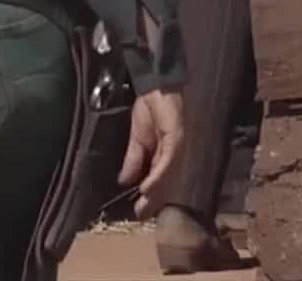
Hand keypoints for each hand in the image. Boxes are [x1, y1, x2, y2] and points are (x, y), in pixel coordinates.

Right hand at [118, 88, 184, 216]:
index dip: (148, 195)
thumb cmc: (147, 110)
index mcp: (162, 154)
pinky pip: (168, 161)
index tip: (137, 210)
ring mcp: (177, 147)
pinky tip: (147, 186)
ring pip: (167, 174)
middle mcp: (173, 154)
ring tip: (144, 204)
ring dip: (156, 190)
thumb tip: (124, 181)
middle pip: (165, 180)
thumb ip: (133, 160)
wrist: (153, 87)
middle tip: (141, 213)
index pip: (157, 179)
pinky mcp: (178, 138)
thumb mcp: (136, 140)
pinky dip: (158, 174)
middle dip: (154, 198)